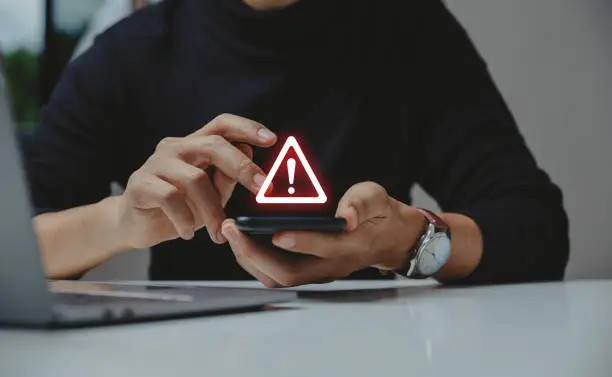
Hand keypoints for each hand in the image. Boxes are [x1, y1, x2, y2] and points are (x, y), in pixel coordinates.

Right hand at [116, 114, 276, 248]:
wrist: (135, 224)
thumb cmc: (179, 208)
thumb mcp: (211, 195)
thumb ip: (227, 177)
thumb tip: (248, 152)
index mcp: (195, 145)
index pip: (222, 124)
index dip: (247, 127)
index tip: (272, 139)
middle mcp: (175, 147)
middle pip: (213, 145)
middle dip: (242, 167)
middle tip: (262, 189)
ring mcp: (156, 163)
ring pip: (195, 179)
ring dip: (212, 210)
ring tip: (218, 234)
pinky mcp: (140, 184)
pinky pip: (170, 198)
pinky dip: (184, 219)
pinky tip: (188, 233)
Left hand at [221, 182, 425, 287]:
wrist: (387, 237)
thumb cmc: (378, 214)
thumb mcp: (376, 199)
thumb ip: (361, 204)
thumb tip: (346, 217)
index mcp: (350, 246)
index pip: (323, 249)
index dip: (300, 242)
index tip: (275, 232)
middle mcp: (330, 266)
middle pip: (288, 273)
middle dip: (255, 254)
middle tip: (232, 229)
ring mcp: (317, 272)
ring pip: (277, 277)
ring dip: (249, 259)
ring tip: (230, 234)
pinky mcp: (307, 271)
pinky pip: (275, 274)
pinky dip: (254, 260)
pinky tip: (240, 241)